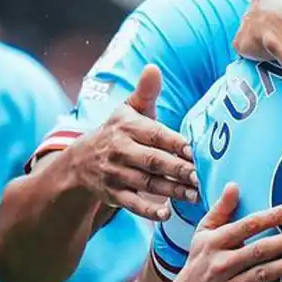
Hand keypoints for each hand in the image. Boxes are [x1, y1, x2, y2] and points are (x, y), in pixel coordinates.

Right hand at [65, 65, 198, 219]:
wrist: (80, 161)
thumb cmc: (118, 131)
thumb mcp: (128, 109)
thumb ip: (145, 92)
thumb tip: (153, 67)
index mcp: (127, 127)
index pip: (154, 135)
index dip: (173, 142)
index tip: (193, 149)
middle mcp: (119, 150)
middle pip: (153, 161)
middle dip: (177, 169)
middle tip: (201, 176)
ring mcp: (115, 174)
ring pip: (147, 183)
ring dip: (171, 191)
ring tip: (195, 194)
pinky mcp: (112, 194)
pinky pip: (132, 203)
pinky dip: (148, 210)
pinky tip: (167, 213)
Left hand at [234, 0, 281, 62]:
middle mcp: (258, 0)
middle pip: (264, 8)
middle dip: (273, 18)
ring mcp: (247, 20)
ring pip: (253, 26)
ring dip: (262, 33)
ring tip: (279, 45)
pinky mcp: (241, 41)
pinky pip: (245, 45)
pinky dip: (253, 51)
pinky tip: (267, 56)